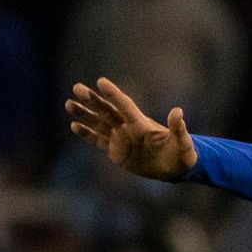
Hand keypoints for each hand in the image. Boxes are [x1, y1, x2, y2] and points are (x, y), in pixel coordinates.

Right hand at [65, 78, 197, 181]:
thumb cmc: (182, 154)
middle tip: (76, 87)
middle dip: (92, 100)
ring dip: (84, 114)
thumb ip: (178, 128)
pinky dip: (87, 133)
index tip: (101, 82)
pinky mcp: (116, 150)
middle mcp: (128, 127)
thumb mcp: (183, 143)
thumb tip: (178, 111)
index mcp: (142, 123)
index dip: (113, 94)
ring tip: (68, 104)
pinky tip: (74, 125)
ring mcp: (121, 138)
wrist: (175, 169)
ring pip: (99, 123)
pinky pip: (98, 140)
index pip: (125, 105)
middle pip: (107, 110)